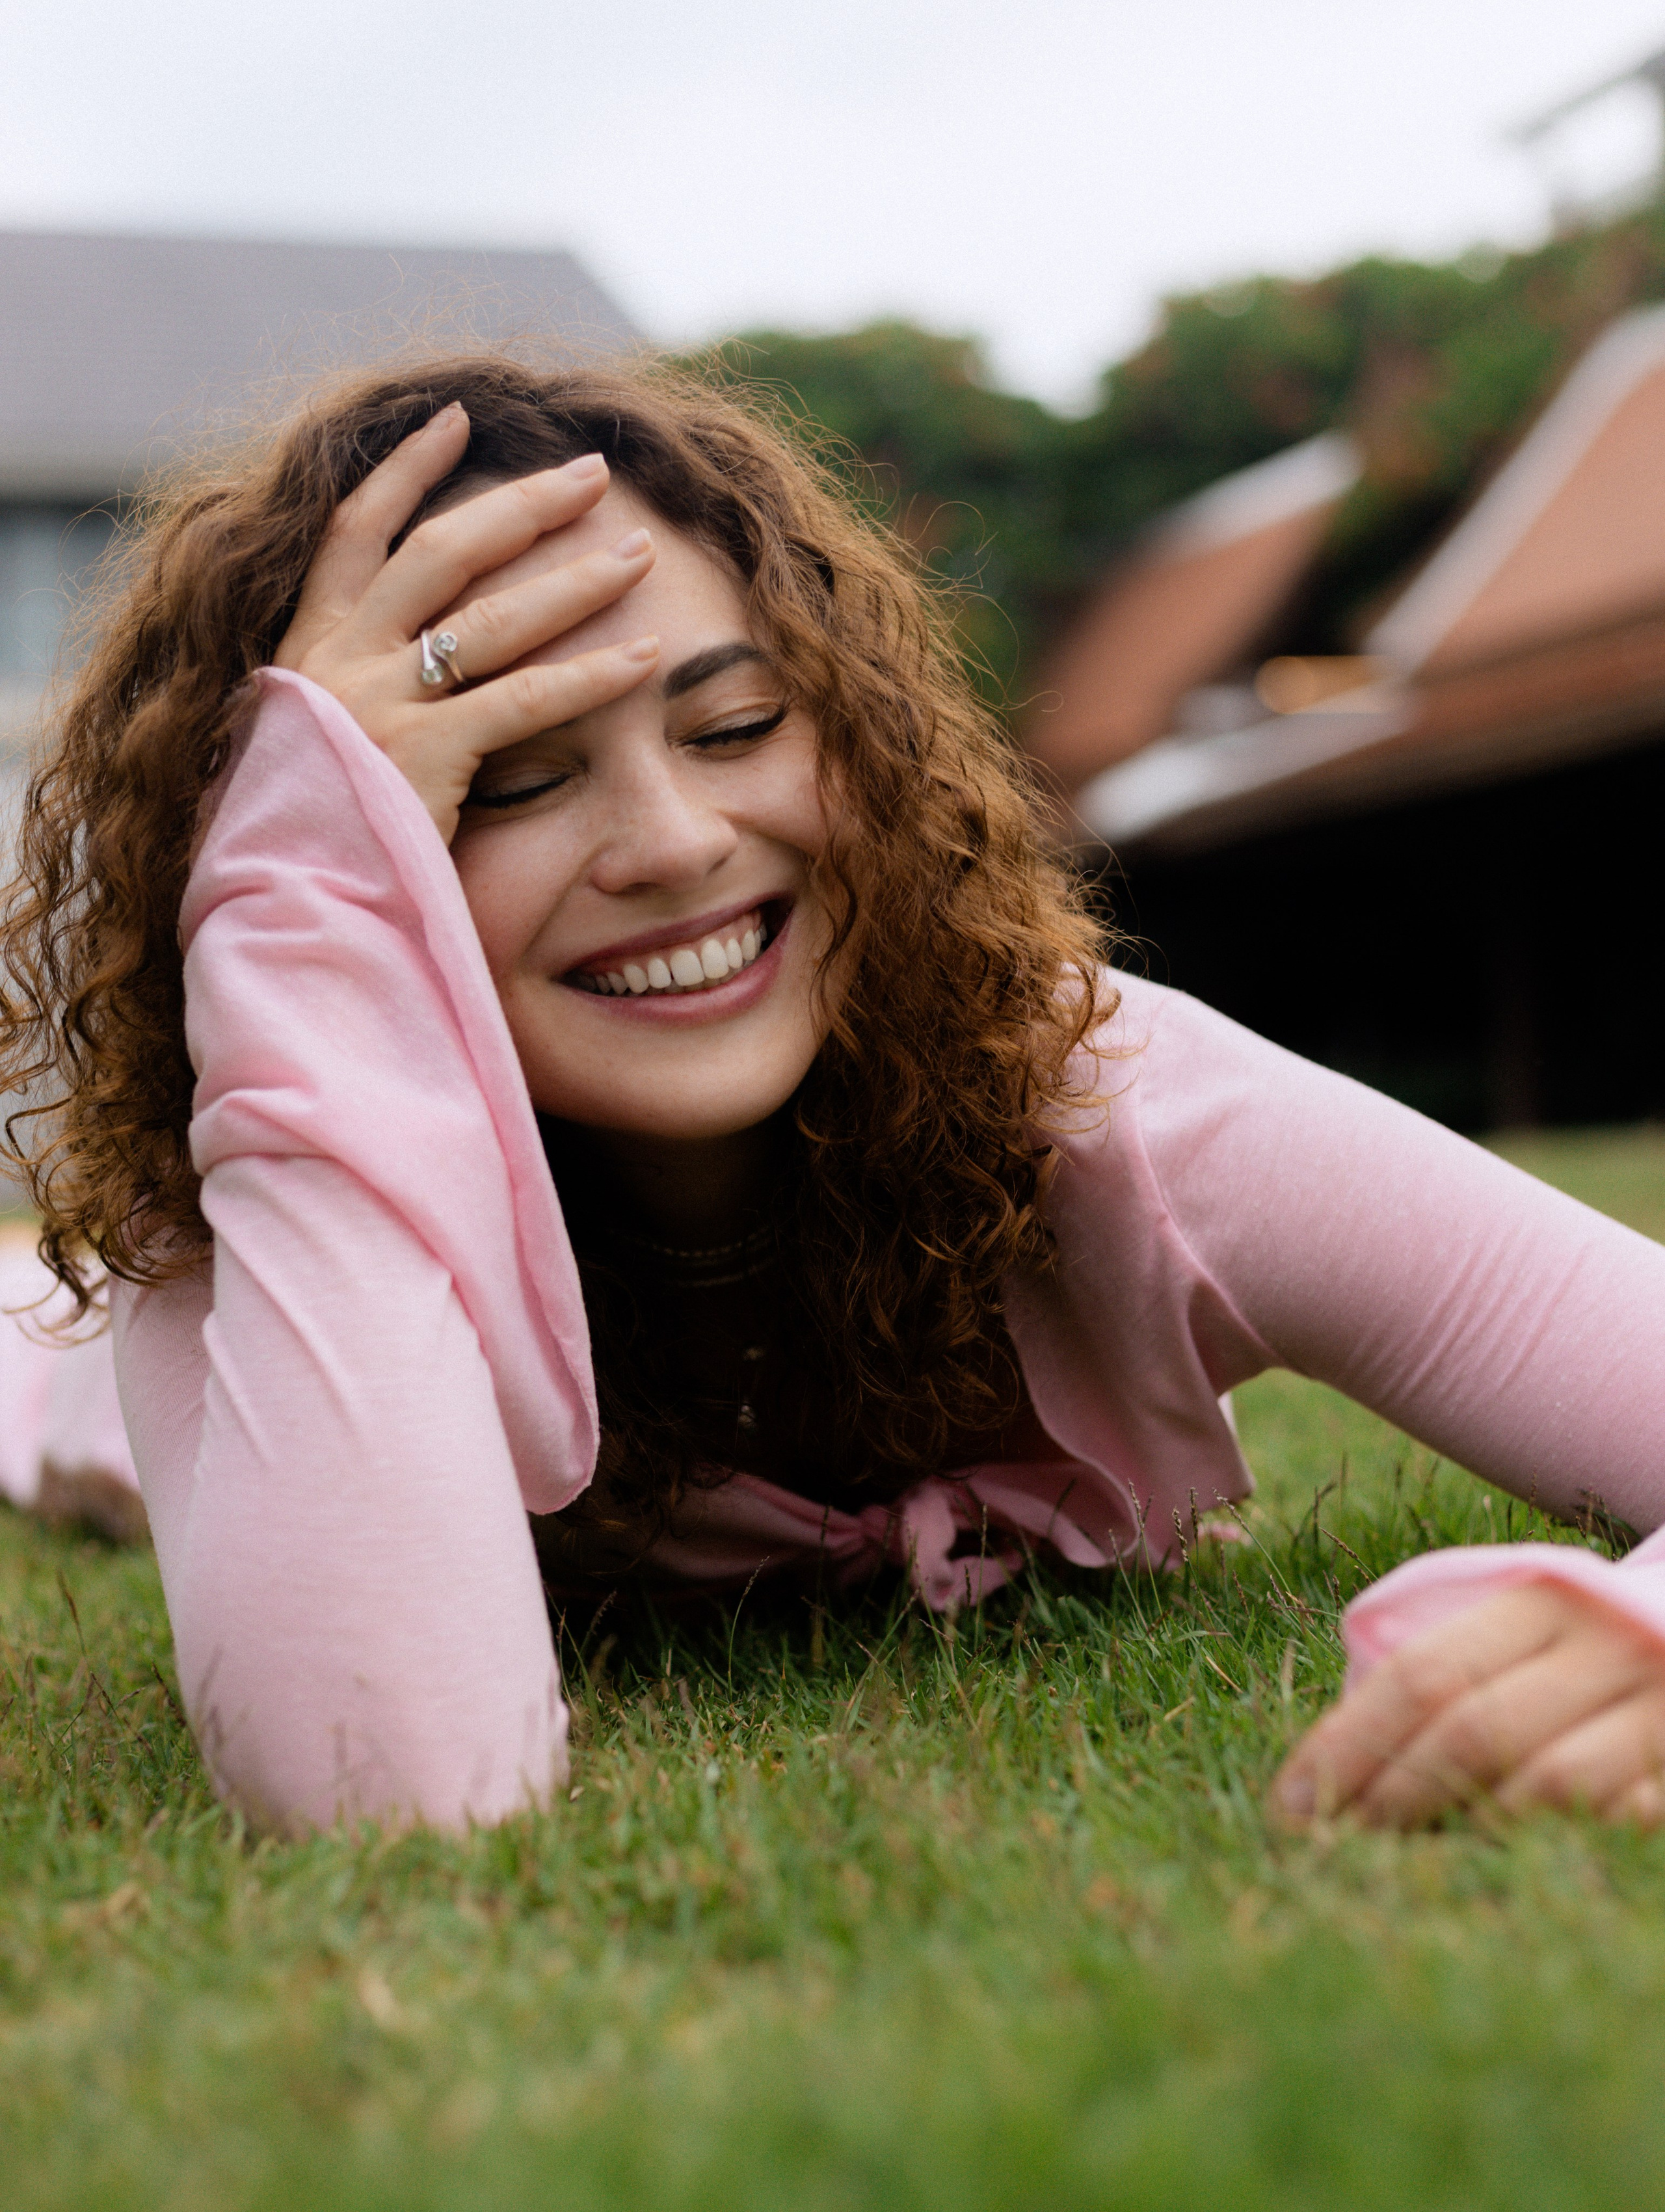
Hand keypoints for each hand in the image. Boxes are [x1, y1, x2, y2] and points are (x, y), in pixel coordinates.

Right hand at [273, 403, 660, 840]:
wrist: (281, 910)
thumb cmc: (308, 842)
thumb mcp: (315, 747)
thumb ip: (352, 701)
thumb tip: (403, 674)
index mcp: (307, 650)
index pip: (355, 531)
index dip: (407, 469)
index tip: (458, 420)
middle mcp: (338, 662)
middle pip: (440, 553)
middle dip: (522, 505)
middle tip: (594, 472)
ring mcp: (376, 705)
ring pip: (491, 617)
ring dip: (573, 580)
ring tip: (641, 554)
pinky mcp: (421, 756)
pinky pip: (524, 700)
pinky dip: (591, 677)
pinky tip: (645, 658)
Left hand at [1272, 1580, 1664, 1828]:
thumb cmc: (1591, 1650)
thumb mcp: (1531, 1627)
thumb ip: (1453, 1667)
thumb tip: (1330, 1761)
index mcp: (1547, 1597)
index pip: (1423, 1674)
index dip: (1348, 1743)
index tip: (1292, 1803)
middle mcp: (1610, 1645)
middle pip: (1471, 1733)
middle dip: (1389, 1798)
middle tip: (1334, 1847)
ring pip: (1541, 1791)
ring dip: (1463, 1835)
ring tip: (1408, 1862)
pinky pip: (1611, 1829)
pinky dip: (1547, 1851)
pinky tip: (1503, 1867)